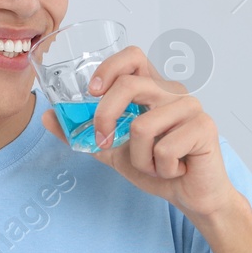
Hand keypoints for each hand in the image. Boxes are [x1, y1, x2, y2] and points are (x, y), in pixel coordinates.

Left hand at [41, 44, 237, 221]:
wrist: (189, 195)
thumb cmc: (156, 167)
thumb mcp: (111, 149)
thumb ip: (82, 133)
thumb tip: (47, 116)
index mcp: (152, 89)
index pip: (133, 56)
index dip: (109, 67)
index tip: (92, 92)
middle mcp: (173, 92)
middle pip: (129, 86)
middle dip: (106, 117)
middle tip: (105, 141)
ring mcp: (191, 107)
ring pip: (143, 127)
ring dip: (139, 158)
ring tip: (154, 165)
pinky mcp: (204, 128)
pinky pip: (164, 148)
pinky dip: (160, 169)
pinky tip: (175, 169)